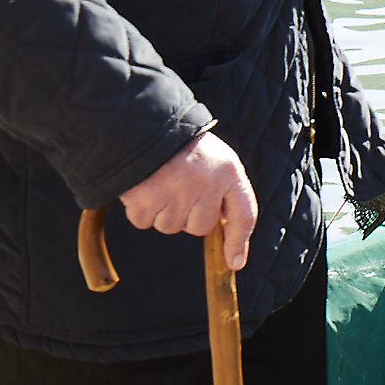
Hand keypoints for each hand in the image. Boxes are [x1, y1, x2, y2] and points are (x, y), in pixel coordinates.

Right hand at [120, 132, 256, 269]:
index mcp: (228, 171)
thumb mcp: (214, 159)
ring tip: (159, 182)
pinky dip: (140, 210)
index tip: (235, 262)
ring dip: (162, 212)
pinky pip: (144, 222)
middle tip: (178, 188)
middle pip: (200, 227)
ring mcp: (175, 191)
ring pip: (170, 227)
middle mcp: (205, 183)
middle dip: (188, 216)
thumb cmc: (180, 145)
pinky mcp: (146, 197)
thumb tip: (224, 230)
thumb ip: (223, 190)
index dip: (239, 241)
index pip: (244, 214)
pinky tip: (142, 187)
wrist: (140, 123)